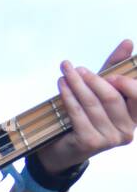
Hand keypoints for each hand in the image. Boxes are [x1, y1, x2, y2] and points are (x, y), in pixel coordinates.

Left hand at [36, 38, 136, 174]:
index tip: (111, 74)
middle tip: (78, 68)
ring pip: (92, 104)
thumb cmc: (87, 116)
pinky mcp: (90, 143)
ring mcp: (109, 140)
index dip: (127, 84)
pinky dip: (68, 96)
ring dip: (77, 85)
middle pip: (112, 98)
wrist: (63, 149)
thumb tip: (128, 43)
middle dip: (94, 80)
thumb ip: (115, 67)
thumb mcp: (102, 90)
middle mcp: (127, 131)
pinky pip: (78, 113)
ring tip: (66, 71)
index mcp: (135, 117)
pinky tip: (62, 85)